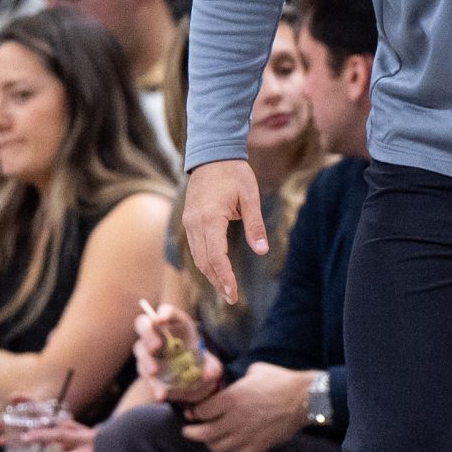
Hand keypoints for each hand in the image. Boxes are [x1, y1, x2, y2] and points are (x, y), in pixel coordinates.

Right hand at [133, 299, 224, 405]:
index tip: (162, 319)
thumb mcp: (212, 366)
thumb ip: (213, 368)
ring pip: (140, 349)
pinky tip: (161, 395)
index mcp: (177, 325)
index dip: (164, 313)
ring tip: (154, 371)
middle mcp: (159, 334)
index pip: (168, 312)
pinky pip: (145, 375)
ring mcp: (149, 352)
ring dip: (146, 360)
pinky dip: (153, 385)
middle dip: (147, 333)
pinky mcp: (146, 370)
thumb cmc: (201, 363)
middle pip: (144, 324)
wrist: (192, 382)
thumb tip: (210, 374)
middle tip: (156, 346)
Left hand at [181, 364, 312, 451]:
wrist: (304, 399)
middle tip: (188, 431)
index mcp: (231, 398)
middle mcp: (235, 419)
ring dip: (211, 442)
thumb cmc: (281, 381)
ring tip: (211, 438)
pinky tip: (232, 443)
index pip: (201, 411)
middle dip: (191, 433)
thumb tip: (231, 384)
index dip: (193, 413)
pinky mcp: (258, 445)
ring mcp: (246, 435)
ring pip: (218, 447)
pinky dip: (231, 450)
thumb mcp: (255, 371)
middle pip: (204, 433)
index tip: (191, 413)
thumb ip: (237, 381)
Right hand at [183, 160, 267, 307]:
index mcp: (210, 218)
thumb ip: (255, 225)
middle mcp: (194, 223)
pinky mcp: (189, 220)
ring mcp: (189, 222)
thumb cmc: (234, 173)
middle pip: (204, 261)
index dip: (225, 278)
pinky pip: (195, 247)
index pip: (215, 257)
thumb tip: (262, 252)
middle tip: (232, 298)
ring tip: (225, 289)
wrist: (211, 154)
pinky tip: (215, 270)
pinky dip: (204, 261)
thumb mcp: (250, 197)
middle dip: (217, 281)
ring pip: (197, 256)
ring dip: (210, 274)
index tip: (233, 294)